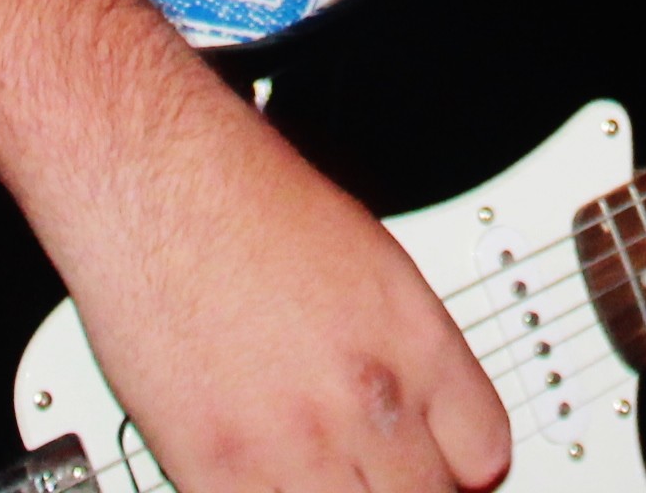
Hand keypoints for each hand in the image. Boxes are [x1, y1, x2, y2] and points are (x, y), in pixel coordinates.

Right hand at [37, 93, 511, 492]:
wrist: (158, 182)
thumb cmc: (249, 201)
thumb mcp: (374, 263)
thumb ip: (406, 350)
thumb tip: (412, 410)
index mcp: (418, 340)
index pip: (486, 456)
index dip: (462, 469)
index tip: (440, 466)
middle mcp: (369, 397)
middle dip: (404, 486)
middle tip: (371, 467)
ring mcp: (296, 442)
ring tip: (312, 467)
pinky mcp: (216, 469)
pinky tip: (259, 474)